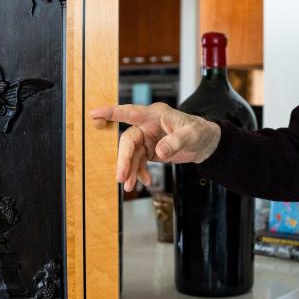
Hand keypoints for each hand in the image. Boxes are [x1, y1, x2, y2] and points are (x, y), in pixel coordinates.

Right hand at [90, 103, 221, 190]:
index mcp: (155, 115)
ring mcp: (147, 139)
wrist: (204, 143)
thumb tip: (159, 152)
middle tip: (121, 177)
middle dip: (124, 159)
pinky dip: (139, 172)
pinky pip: (139, 162)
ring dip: (130, 170)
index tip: (94, 114)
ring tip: (129, 186)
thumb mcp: (191, 136)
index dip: (112, 113)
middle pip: (129, 140)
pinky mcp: (149, 150)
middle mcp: (148, 125)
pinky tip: (144, 181)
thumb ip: (175, 142)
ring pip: (132, 154)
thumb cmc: (198, 132)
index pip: (130, 112)